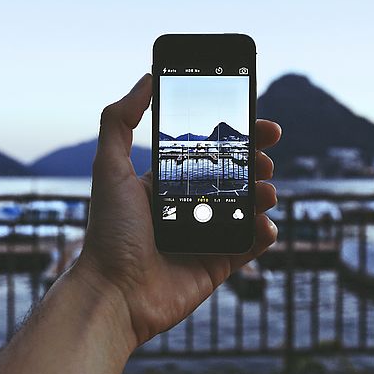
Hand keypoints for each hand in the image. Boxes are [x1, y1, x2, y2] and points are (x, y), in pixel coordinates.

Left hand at [73, 73, 281, 349]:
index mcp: (164, 185)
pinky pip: (251, 246)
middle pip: (233, 178)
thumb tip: (146, 79)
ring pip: (247, 209)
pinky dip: (264, 234)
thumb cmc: (108, 234)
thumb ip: (119, 121)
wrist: (115, 295)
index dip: (236, 138)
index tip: (261, 125)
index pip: (208, 153)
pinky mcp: (218, 266)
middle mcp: (186, 209)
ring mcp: (204, 238)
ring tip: (265, 191)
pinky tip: (265, 224)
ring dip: (263, 194)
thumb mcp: (108, 168)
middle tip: (265, 158)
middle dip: (256, 163)